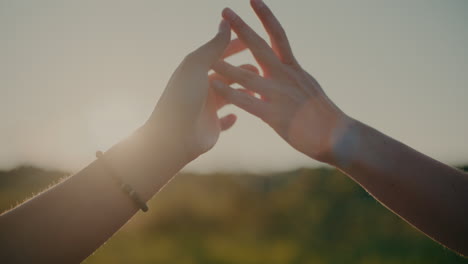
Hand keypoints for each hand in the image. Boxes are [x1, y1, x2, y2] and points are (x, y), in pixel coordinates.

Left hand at [143, 20, 257, 162]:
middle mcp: (200, 88)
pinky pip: (224, 121)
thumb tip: (225, 23)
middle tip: (261, 68)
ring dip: (243, 91)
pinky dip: (231, 118)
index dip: (234, 46)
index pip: (217, 54)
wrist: (174, 136)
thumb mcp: (198, 65)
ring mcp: (205, 108)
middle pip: (225, 75)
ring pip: (229, 96)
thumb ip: (214, 46)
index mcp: (195, 71)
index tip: (252, 41)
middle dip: (242, 70)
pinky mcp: (211, 127)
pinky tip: (238, 115)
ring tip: (259, 88)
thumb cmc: (183, 97)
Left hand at [211, 0, 349, 162]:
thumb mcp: (308, 89)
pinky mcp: (274, 116)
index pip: (278, 36)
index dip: (266, 17)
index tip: (254, 1)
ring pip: (246, 75)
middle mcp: (286, 76)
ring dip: (225, 63)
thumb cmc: (324, 116)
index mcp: (294, 69)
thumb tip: (282, 71)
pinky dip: (228, 92)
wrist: (339, 136)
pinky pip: (246, 101)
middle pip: (259, 47)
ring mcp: (279, 95)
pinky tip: (213, 84)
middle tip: (225, 11)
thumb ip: (291, 79)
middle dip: (241, 28)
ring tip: (208, 52)